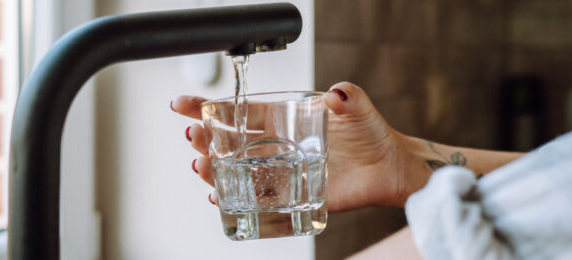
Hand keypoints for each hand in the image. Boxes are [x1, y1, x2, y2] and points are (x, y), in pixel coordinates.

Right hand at [172, 82, 428, 210]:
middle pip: (230, 142)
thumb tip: (336, 93)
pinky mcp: (292, 194)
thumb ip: (347, 96)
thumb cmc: (371, 133)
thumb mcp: (357, 107)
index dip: (209, 107)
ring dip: (214, 169)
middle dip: (205, 138)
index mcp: (284, 120)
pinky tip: (220, 195)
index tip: (183, 105)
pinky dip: (237, 198)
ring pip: (237, 171)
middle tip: (191, 135)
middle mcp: (276, 146)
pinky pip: (258, 198)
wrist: (387, 167)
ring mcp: (281, 171)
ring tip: (200, 166)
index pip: (240, 112)